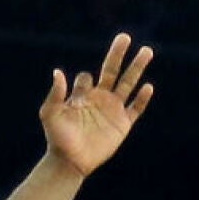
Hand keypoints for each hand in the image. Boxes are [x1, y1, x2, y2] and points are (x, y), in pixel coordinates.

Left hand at [41, 33, 154, 177]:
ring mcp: (113, 110)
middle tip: (125, 37)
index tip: (79, 96)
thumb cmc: (57, 138)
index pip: (87, 77)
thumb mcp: (50, 113)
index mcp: (83, 95)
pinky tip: (148, 87)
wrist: (70, 162)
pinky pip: (136, 109)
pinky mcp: (123, 124)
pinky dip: (142, 99)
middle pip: (112, 70)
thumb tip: (58, 72)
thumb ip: (55, 94)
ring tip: (147, 51)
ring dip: (137, 68)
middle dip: (118, 54)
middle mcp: (100, 98)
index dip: (83, 83)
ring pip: (128, 84)